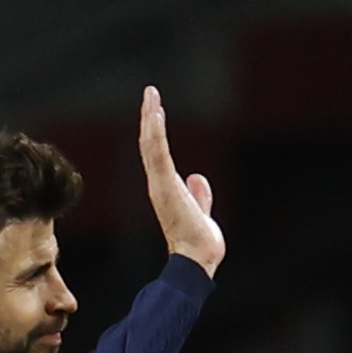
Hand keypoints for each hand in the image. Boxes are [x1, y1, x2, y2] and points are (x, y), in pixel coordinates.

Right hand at [138, 86, 222, 275]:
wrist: (197, 259)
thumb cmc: (199, 242)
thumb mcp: (201, 210)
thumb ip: (199, 195)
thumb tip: (198, 178)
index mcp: (167, 189)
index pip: (158, 154)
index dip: (155, 132)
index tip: (156, 110)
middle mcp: (159, 184)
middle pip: (150, 145)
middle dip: (150, 118)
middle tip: (150, 93)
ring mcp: (159, 184)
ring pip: (151, 145)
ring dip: (151, 118)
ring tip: (151, 95)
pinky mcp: (164, 186)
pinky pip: (157, 153)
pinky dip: (154, 132)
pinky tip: (154, 113)